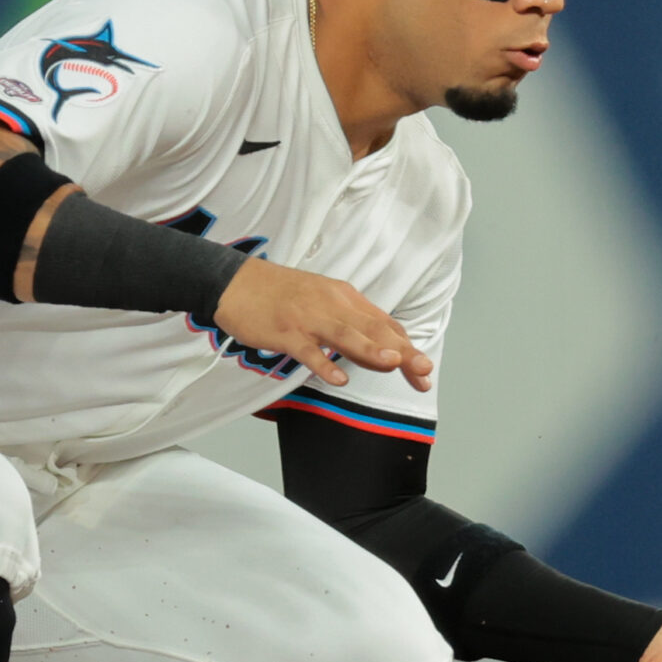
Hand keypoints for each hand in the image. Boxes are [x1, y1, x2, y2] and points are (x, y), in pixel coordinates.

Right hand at [213, 257, 434, 391]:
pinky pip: (308, 350)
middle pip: (373, 330)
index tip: (423, 372)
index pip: (384, 324)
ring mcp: (308, 318)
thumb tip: (376, 345)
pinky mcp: (285, 331)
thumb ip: (349, 322)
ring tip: (393, 364)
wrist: (236, 282)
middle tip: (425, 372)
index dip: (406, 347)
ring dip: (371, 350)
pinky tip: (339, 379)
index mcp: (344, 297)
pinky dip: (324, 364)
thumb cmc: (279, 294)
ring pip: (345, 335)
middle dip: (401, 352)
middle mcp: (332, 305)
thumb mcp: (321, 299)